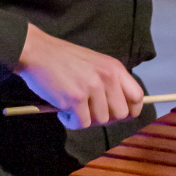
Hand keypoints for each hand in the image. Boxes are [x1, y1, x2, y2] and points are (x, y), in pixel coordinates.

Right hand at [17, 23, 144, 129]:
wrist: (37, 52)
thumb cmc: (63, 60)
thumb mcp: (95, 64)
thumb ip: (109, 83)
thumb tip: (119, 111)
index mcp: (115, 68)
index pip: (137, 97)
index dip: (130, 112)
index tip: (116, 115)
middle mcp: (107, 77)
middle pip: (120, 114)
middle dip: (104, 118)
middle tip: (88, 111)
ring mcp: (92, 88)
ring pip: (99, 121)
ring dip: (84, 119)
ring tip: (72, 106)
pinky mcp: (75, 98)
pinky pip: (81, 124)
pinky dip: (70, 122)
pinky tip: (62, 110)